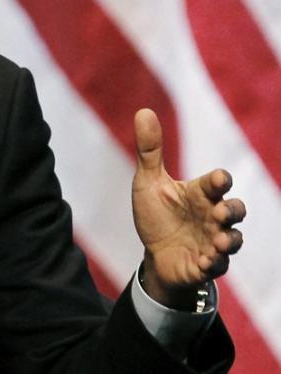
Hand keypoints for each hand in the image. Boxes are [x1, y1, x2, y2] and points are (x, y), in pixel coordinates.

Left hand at [131, 109, 245, 308]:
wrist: (154, 252)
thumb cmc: (157, 214)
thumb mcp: (149, 181)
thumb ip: (149, 150)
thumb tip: (143, 111)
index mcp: (200, 194)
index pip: (218, 183)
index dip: (219, 180)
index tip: (217, 180)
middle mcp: (212, 217)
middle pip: (235, 210)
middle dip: (232, 211)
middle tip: (219, 212)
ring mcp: (212, 241)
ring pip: (233, 240)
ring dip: (229, 240)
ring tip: (220, 242)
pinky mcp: (206, 264)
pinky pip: (217, 266)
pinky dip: (214, 264)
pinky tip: (206, 262)